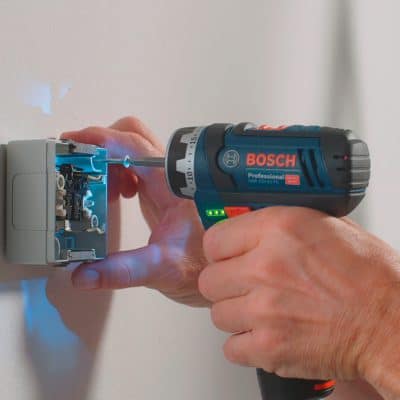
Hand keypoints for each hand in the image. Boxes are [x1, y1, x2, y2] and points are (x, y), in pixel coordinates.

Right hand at [61, 117, 207, 306]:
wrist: (220, 268)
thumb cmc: (202, 264)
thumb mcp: (162, 269)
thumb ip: (123, 270)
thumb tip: (84, 273)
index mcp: (173, 187)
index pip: (135, 147)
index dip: (103, 140)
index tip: (75, 143)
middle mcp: (170, 177)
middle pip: (134, 136)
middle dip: (104, 143)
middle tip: (82, 163)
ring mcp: (166, 181)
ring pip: (133, 149)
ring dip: (109, 159)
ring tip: (99, 187)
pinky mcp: (160, 190)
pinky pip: (134, 166)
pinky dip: (117, 171)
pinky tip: (117, 195)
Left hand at [198, 207, 399, 396]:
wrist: (392, 324)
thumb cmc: (369, 277)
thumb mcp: (324, 226)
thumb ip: (278, 226)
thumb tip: (248, 227)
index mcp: (279, 230)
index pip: (214, 239)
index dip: (221, 250)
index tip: (227, 256)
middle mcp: (266, 267)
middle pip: (210, 279)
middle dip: (225, 283)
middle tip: (245, 285)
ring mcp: (264, 309)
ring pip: (217, 314)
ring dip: (236, 314)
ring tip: (263, 311)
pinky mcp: (269, 347)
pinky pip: (231, 347)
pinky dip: (245, 344)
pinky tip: (267, 334)